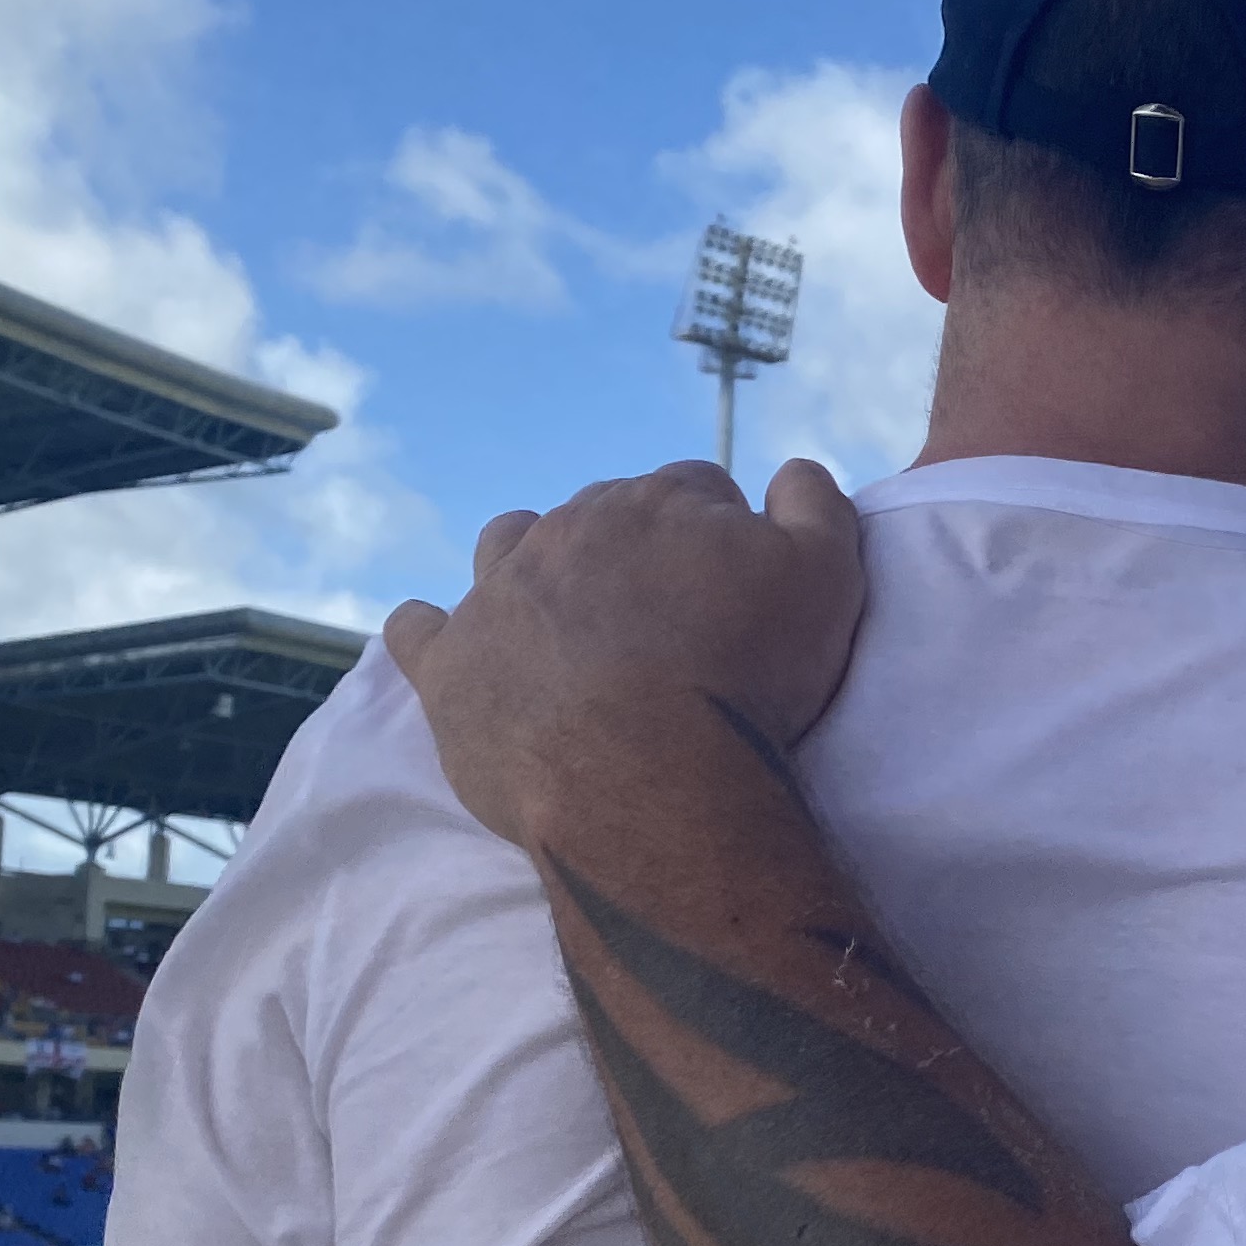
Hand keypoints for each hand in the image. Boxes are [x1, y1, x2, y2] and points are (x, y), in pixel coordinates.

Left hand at [383, 457, 862, 847]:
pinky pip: (419, 630)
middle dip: (632, 551)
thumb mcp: (826, 579)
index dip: (721, 531)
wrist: (653, 776)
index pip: (695, 489)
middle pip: (601, 516)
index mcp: (656, 504)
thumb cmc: (749, 677)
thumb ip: (815, 507)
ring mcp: (497, 596)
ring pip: (505, 547)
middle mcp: (567, 531)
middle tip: (666, 621)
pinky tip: (448, 642)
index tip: (736, 585)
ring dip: (532, 565)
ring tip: (564, 617)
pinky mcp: (450, 668)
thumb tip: (792, 469)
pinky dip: (432, 631)